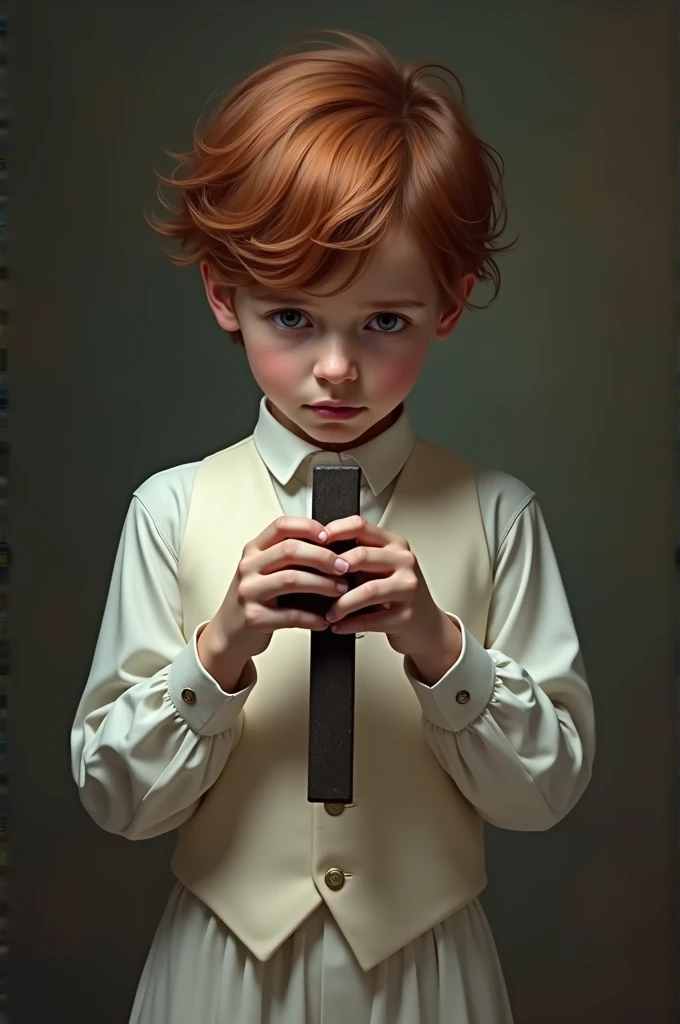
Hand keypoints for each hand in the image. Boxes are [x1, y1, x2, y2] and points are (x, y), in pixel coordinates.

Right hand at [200, 516, 347, 667]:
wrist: (228, 633)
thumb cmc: (252, 599)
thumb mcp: (262, 570)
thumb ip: (285, 556)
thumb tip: (328, 546)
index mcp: (253, 550)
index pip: (281, 526)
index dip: (308, 527)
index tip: (329, 536)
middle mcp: (249, 567)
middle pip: (290, 550)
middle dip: (323, 556)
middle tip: (344, 565)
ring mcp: (249, 592)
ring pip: (292, 580)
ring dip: (323, 584)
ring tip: (340, 590)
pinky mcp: (254, 618)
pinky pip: (291, 616)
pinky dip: (313, 618)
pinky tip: (324, 620)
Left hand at [320, 515, 461, 666]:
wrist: (426, 625)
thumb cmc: (399, 594)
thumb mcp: (382, 568)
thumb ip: (359, 558)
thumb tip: (319, 554)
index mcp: (395, 544)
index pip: (361, 527)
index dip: (336, 531)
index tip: (317, 541)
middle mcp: (404, 562)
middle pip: (363, 556)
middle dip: (334, 569)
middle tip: (317, 581)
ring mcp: (408, 588)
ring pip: (368, 590)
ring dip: (341, 603)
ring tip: (329, 612)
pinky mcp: (407, 616)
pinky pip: (371, 620)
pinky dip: (349, 624)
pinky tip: (338, 625)